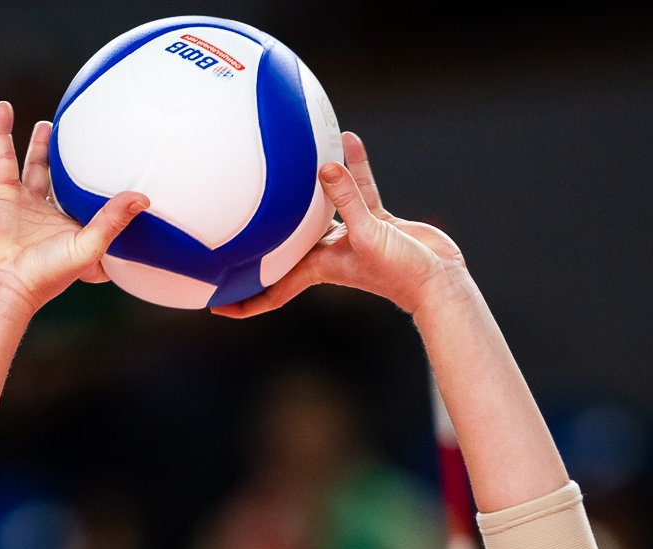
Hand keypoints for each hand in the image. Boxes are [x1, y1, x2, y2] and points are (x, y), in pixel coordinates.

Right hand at [0, 101, 147, 316]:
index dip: (108, 190)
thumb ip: (113, 221)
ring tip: (50, 124)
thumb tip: (143, 198)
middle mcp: (51, 215)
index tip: (127, 167)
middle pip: (65, 181)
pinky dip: (2, 133)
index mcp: (74, 227)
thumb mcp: (88, 247)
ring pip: (35, 166)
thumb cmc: (46, 275)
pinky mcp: (2, 196)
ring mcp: (25, 205)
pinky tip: (4, 108)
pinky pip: (3, 157)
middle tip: (87, 139)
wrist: (1, 282)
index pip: (96, 203)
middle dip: (74, 163)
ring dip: (41, 146)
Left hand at [213, 132, 464, 319]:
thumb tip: (324, 165)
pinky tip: (346, 141)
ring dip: (305, 190)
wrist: (438, 277)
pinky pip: (356, 189)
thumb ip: (347, 199)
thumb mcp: (370, 233)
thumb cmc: (401, 271)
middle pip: (283, 248)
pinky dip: (351, 168)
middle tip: (228, 224)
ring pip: (319, 208)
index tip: (213, 302)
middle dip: (258, 242)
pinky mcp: (375, 221)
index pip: (271, 289)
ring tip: (289, 161)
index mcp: (317, 266)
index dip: (242, 299)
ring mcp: (351, 235)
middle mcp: (327, 252)